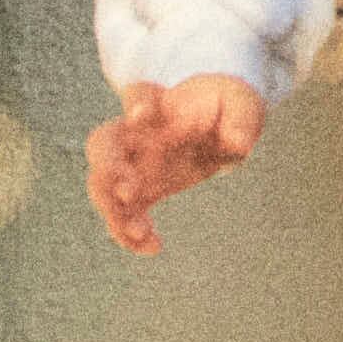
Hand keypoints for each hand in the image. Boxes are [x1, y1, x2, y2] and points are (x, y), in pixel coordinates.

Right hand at [88, 74, 265, 248]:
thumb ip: (240, 120)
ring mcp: (132, 164)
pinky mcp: (138, 193)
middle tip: (127, 190)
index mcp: (162, 104)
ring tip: (140, 232)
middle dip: (107, 167)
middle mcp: (137, 133)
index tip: (142, 113)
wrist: (220, 126)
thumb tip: (239, 144)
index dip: (137, 102)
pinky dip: (129, 234)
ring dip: (114, 211)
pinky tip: (153, 247)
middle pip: (102, 143)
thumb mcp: (240, 106)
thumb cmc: (226, 108)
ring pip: (102, 185)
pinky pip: (121, 214)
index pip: (140, 94)